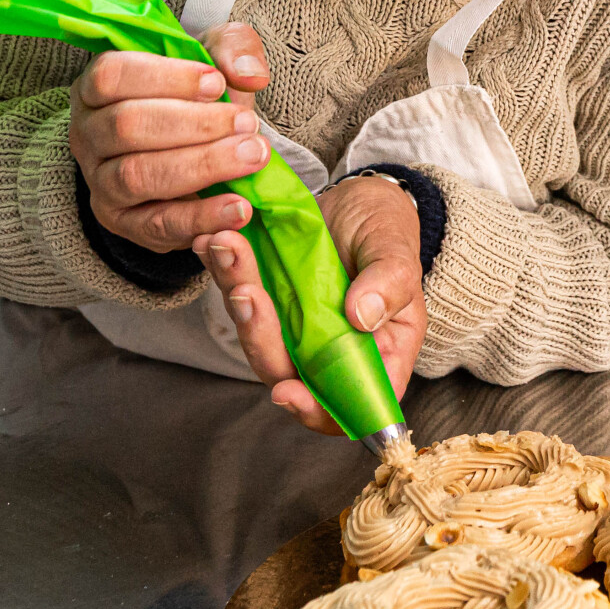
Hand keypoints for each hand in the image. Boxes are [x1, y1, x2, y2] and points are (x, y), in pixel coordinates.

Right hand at [68, 22, 272, 250]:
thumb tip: (249, 75)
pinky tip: (239, 207)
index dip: (164, 78)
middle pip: (126, 126)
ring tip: (252, 156)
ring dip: (201, 166)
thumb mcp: (214, 59)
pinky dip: (202, 217)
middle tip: (247, 123)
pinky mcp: (123, 222)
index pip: (111, 75)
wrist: (195, 153)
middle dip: (193, 124)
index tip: (217, 84)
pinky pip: (158, 224)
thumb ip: (232, 50)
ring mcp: (99, 182)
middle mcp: (88, 134)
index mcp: (96, 87)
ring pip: (137, 175)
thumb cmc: (196, 98)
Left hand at [195, 173, 426, 434]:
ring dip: (237, 295)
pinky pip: (242, 298)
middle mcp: (332, 350)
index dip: (317, 409)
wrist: (357, 199)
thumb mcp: (396, 251)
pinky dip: (224, 272)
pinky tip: (213, 244)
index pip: (352, 401)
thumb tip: (361, 316)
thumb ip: (389, 284)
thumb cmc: (387, 230)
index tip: (286, 392)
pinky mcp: (270, 302)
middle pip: (289, 372)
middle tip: (247, 291)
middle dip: (260, 335)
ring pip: (258, 335)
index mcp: (379, 351)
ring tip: (227, 250)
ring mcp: (296, 329)